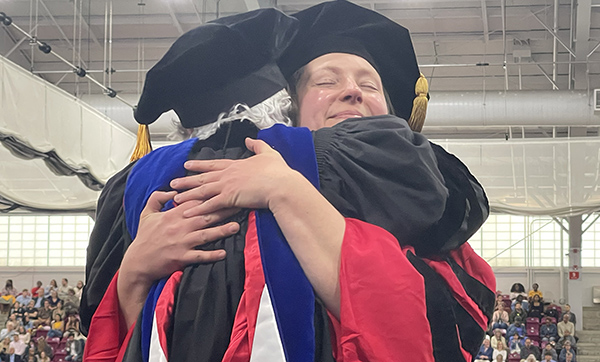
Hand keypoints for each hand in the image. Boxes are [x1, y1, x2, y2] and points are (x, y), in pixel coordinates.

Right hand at [121, 190, 239, 282]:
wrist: (137, 262)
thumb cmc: (144, 238)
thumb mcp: (146, 213)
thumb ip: (157, 198)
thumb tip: (172, 191)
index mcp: (172, 215)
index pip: (195, 202)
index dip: (210, 196)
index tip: (224, 191)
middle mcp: (179, 227)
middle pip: (204, 216)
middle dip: (222, 210)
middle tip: (238, 205)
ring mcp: (181, 243)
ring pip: (205, 234)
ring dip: (221, 231)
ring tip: (236, 226)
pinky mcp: (181, 258)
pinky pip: (199, 256)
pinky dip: (211, 255)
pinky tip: (223, 253)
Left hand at [170, 138, 297, 215]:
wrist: (281, 185)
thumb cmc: (277, 172)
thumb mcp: (268, 154)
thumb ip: (258, 146)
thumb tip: (250, 139)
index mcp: (236, 165)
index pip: (214, 164)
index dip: (200, 165)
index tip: (188, 165)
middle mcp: (228, 174)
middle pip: (203, 178)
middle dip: (187, 180)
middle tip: (173, 182)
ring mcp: (227, 186)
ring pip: (202, 191)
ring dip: (188, 194)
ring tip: (175, 197)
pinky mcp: (229, 198)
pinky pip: (209, 205)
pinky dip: (197, 209)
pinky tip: (187, 212)